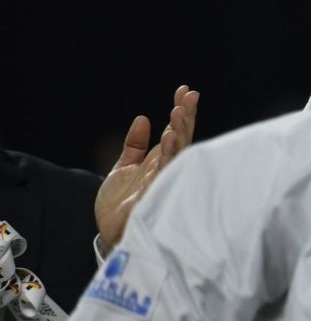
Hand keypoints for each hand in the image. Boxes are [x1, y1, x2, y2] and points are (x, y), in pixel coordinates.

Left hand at [95, 84, 198, 254]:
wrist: (110, 230)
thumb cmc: (120, 203)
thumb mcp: (124, 167)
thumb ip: (134, 145)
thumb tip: (143, 119)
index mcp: (160, 160)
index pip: (175, 131)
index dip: (181, 111)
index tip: (184, 90)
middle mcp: (166, 168)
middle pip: (181, 138)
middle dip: (185, 117)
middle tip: (189, 96)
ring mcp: (163, 180)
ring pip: (177, 152)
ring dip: (179, 131)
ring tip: (179, 111)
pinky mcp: (155, 192)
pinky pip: (164, 170)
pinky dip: (168, 153)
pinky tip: (168, 136)